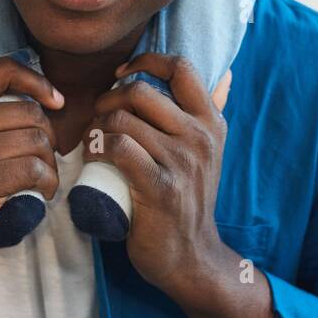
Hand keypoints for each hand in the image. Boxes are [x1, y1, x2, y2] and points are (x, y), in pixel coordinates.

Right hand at [0, 57, 64, 271]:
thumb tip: (3, 66)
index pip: (3, 69)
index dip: (38, 82)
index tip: (56, 102)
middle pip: (29, 112)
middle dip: (47, 136)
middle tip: (43, 157)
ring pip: (35, 142)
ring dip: (49, 164)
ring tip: (41, 177)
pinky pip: (32, 170)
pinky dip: (47, 182)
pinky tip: (42, 191)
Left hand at [85, 53, 228, 298]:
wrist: (191, 256)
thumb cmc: (189, 199)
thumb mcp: (209, 153)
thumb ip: (212, 114)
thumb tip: (225, 74)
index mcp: (212, 122)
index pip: (180, 67)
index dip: (146, 61)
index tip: (122, 75)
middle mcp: (201, 137)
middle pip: (140, 91)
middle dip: (108, 100)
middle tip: (99, 119)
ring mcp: (182, 162)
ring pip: (123, 120)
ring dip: (97, 127)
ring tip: (93, 141)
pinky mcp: (160, 188)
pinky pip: (119, 148)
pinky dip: (97, 146)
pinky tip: (92, 155)